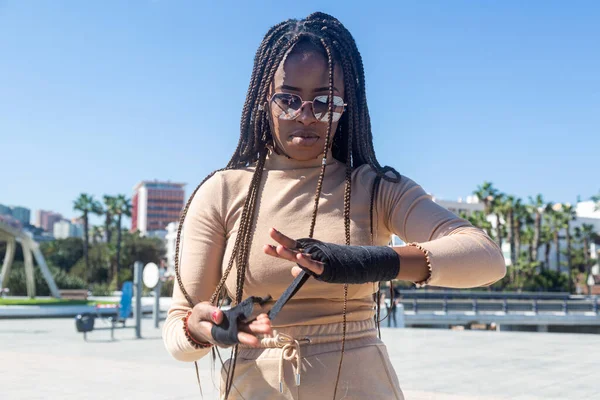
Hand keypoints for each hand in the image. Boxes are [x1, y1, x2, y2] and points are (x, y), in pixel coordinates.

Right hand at [187, 301, 271, 347]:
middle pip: (243, 333)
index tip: (256, 340)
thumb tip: (220, 316)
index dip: (244, 338)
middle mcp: (227, 335)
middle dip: (256, 331)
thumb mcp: (200, 312)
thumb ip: (209, 313)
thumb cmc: (198, 317)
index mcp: (218, 335)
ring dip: (258, 326)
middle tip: (268, 329)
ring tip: (269, 322)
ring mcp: (232, 330)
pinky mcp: (235, 324)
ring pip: (247, 328)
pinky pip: (246, 323)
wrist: (198, 322)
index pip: (233, 337)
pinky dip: (255, 320)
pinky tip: (264, 317)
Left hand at [263, 227, 400, 283]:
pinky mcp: (328, 267)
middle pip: (294, 248)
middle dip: (280, 244)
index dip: (280, 242)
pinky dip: (307, 262)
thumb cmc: (341, 265)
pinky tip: (298, 258)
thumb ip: (304, 269)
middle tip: (266, 240)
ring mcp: (321, 259)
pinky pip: (315, 265)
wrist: (362, 264)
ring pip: (302, 255)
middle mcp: (314, 253)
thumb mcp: (319, 268)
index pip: (292, 246)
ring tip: (277, 248)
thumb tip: (292, 270)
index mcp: (310, 252)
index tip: (267, 237)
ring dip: (289, 253)